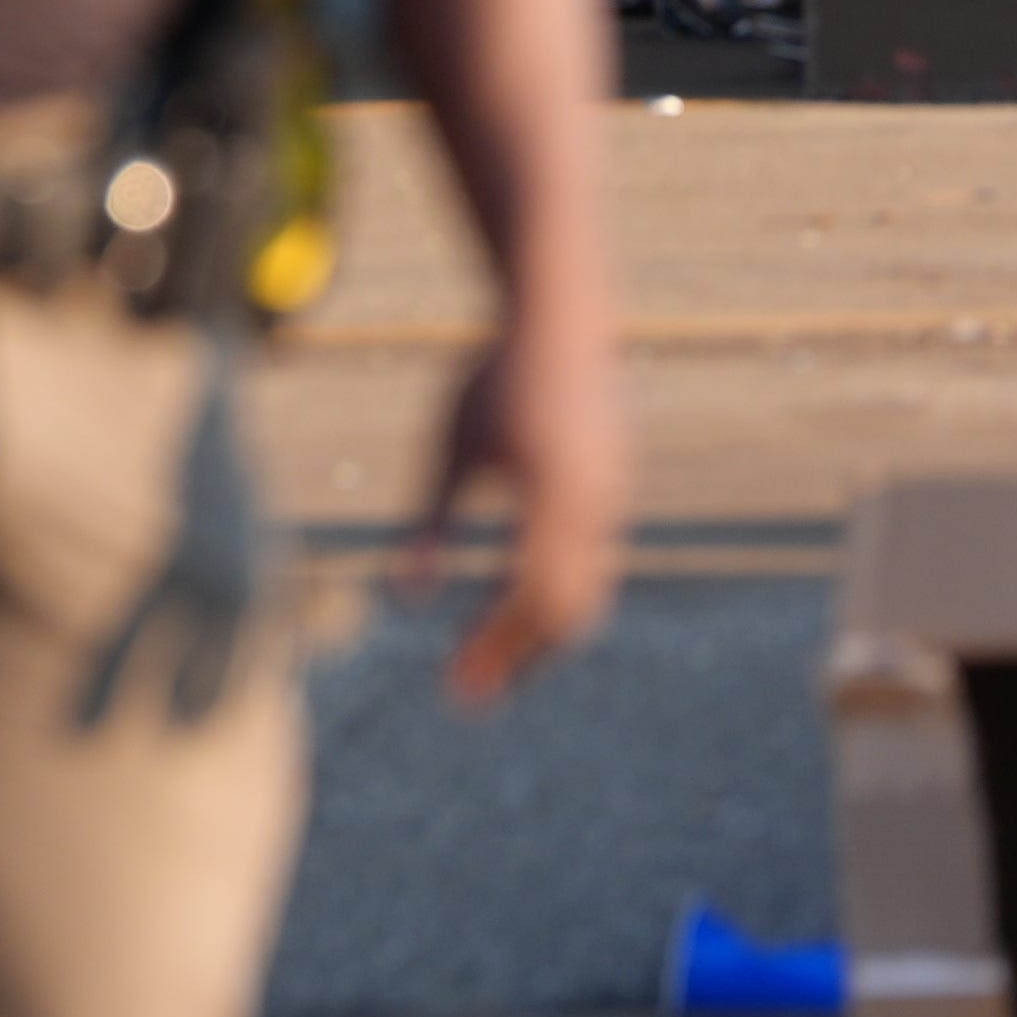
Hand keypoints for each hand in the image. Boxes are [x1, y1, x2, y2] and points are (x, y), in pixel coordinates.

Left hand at [408, 299, 627, 701]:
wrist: (560, 322)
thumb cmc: (493, 382)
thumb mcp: (450, 449)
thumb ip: (430, 524)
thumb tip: (402, 597)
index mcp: (552, 502)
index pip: (525, 601)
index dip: (492, 648)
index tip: (456, 687)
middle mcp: (594, 513)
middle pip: (564, 613)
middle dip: (516, 657)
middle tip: (467, 693)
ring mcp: (613, 505)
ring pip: (585, 595)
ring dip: (539, 634)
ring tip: (490, 663)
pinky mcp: (615, 497)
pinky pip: (593, 568)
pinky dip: (557, 599)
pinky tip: (516, 610)